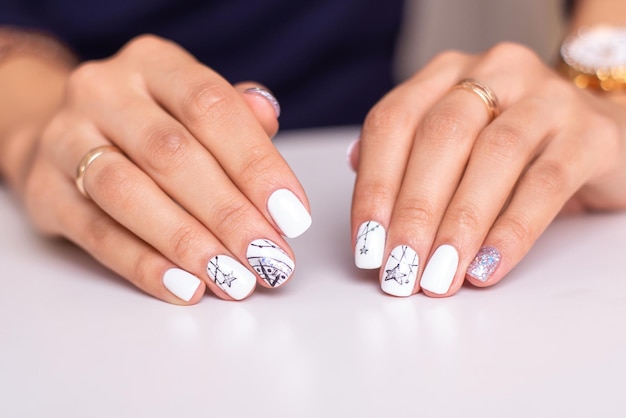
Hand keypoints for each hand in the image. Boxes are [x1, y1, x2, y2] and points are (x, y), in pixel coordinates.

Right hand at [21, 35, 311, 303]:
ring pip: (128, 194)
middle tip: (268, 258)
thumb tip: (268, 117)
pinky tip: (185, 286)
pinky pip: (96, 232)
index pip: (211, 106)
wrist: (68, 134)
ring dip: (188, 243)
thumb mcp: (194, 107)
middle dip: (228, 214)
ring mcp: (65, 139)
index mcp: (154, 64)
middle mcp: (104, 92)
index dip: (256, 163)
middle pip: (171, 154)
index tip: (292, 216)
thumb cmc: (152, 126)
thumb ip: (236, 116)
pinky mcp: (44, 191)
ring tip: (233, 279)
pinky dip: (144, 265)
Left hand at [351, 42, 625, 296]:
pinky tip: (486, 267)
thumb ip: (407, 161)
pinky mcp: (590, 133)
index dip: (374, 186)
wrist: (596, 131)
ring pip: (493, 155)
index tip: (365, 245)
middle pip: (441, 136)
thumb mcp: (455, 146)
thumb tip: (364, 199)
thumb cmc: (510, 148)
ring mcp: (546, 97)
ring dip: (459, 224)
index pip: (393, 121)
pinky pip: (546, 183)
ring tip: (439, 275)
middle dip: (414, 209)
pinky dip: (512, 230)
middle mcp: (494, 72)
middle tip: (400, 267)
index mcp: (446, 75)